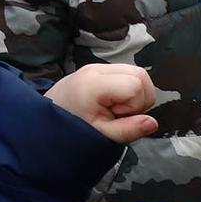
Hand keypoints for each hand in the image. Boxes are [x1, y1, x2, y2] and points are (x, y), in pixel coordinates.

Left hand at [44, 62, 160, 142]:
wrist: (47, 118)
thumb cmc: (74, 127)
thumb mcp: (102, 134)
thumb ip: (128, 129)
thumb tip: (153, 122)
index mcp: (94, 83)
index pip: (135, 84)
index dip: (134, 105)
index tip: (117, 116)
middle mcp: (95, 69)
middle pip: (140, 74)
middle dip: (141, 97)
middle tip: (121, 113)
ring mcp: (96, 66)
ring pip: (136, 72)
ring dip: (136, 93)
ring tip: (117, 108)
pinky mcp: (98, 69)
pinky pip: (126, 73)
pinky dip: (129, 88)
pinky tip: (114, 101)